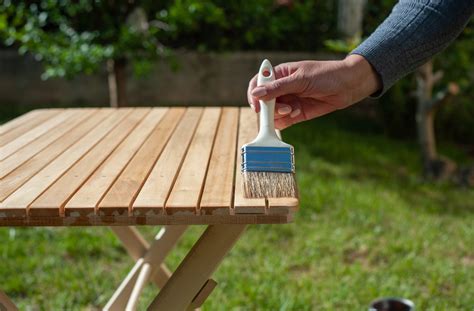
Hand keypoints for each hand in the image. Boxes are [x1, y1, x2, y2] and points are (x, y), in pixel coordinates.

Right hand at [247, 54, 380, 128]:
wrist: (348, 85)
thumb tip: (256, 94)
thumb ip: (278, 88)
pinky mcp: (296, 113)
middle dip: (270, 108)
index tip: (258, 106)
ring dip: (280, 115)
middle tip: (284, 108)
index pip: (258, 84)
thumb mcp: (301, 78)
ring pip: (271, 114)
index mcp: (279, 74)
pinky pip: (283, 122)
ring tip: (294, 110)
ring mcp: (288, 101)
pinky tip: (298, 113)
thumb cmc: (326, 75)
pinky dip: (287, 121)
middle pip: (263, 102)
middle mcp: (281, 88)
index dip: (254, 95)